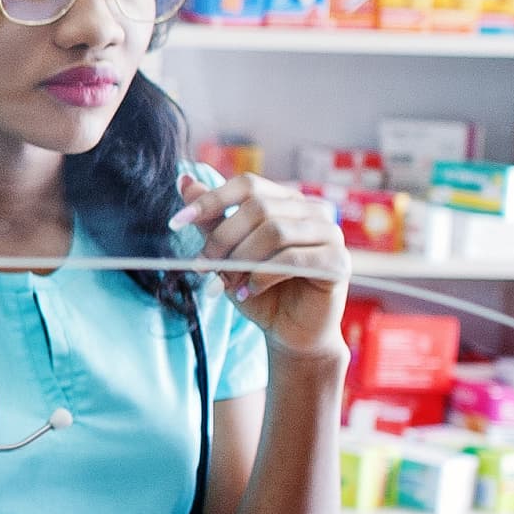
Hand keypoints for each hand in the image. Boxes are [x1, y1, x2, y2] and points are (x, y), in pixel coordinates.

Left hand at [177, 171, 347, 359]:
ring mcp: (330, 234)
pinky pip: (291, 260)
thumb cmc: (261, 290)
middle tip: (203, 266)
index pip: (248, 185)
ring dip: (241, 260)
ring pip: (274, 231)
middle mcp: (313, 210)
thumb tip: (184, 180)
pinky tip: (250, 291)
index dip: (210, 200)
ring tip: (228, 285)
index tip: (175, 223)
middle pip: (258, 207)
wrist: (290, 333)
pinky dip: (262, 276)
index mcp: (288, 201)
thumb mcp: (229, 253)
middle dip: (222, 239)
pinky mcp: (337, 262)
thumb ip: (212, 219)